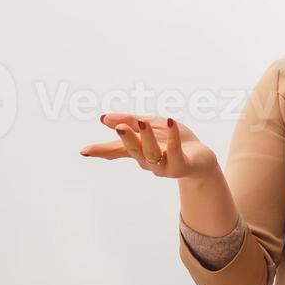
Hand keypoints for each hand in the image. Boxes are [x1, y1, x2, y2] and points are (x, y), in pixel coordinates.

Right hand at [79, 113, 216, 179]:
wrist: (200, 158)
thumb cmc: (172, 140)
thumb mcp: (150, 126)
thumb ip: (129, 122)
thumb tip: (104, 118)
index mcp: (138, 151)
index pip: (117, 150)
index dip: (101, 150)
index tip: (84, 151)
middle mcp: (147, 161)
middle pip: (134, 151)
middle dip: (126, 139)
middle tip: (119, 127)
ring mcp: (163, 166)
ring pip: (152, 153)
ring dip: (146, 138)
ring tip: (143, 122)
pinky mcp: (180, 166)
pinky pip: (175, 151)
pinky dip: (173, 137)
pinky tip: (170, 123)